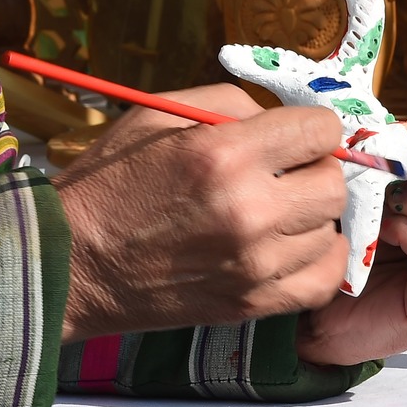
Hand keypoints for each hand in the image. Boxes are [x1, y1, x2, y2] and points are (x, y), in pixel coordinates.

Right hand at [52, 83, 349, 342]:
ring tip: (278, 210)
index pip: (321, 131)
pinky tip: (294, 246)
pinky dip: (319, 260)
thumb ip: (229, 103)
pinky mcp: (251, 303)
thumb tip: (281, 116)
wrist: (73, 262)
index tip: (294, 135)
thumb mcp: (158, 114)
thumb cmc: (110, 181)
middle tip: (286, 172)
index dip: (310, 127)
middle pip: (333, 182)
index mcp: (224, 154)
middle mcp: (248, 209)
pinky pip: (323, 281)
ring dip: (311, 216)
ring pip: (330, 230)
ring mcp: (254, 263)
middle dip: (314, 168)